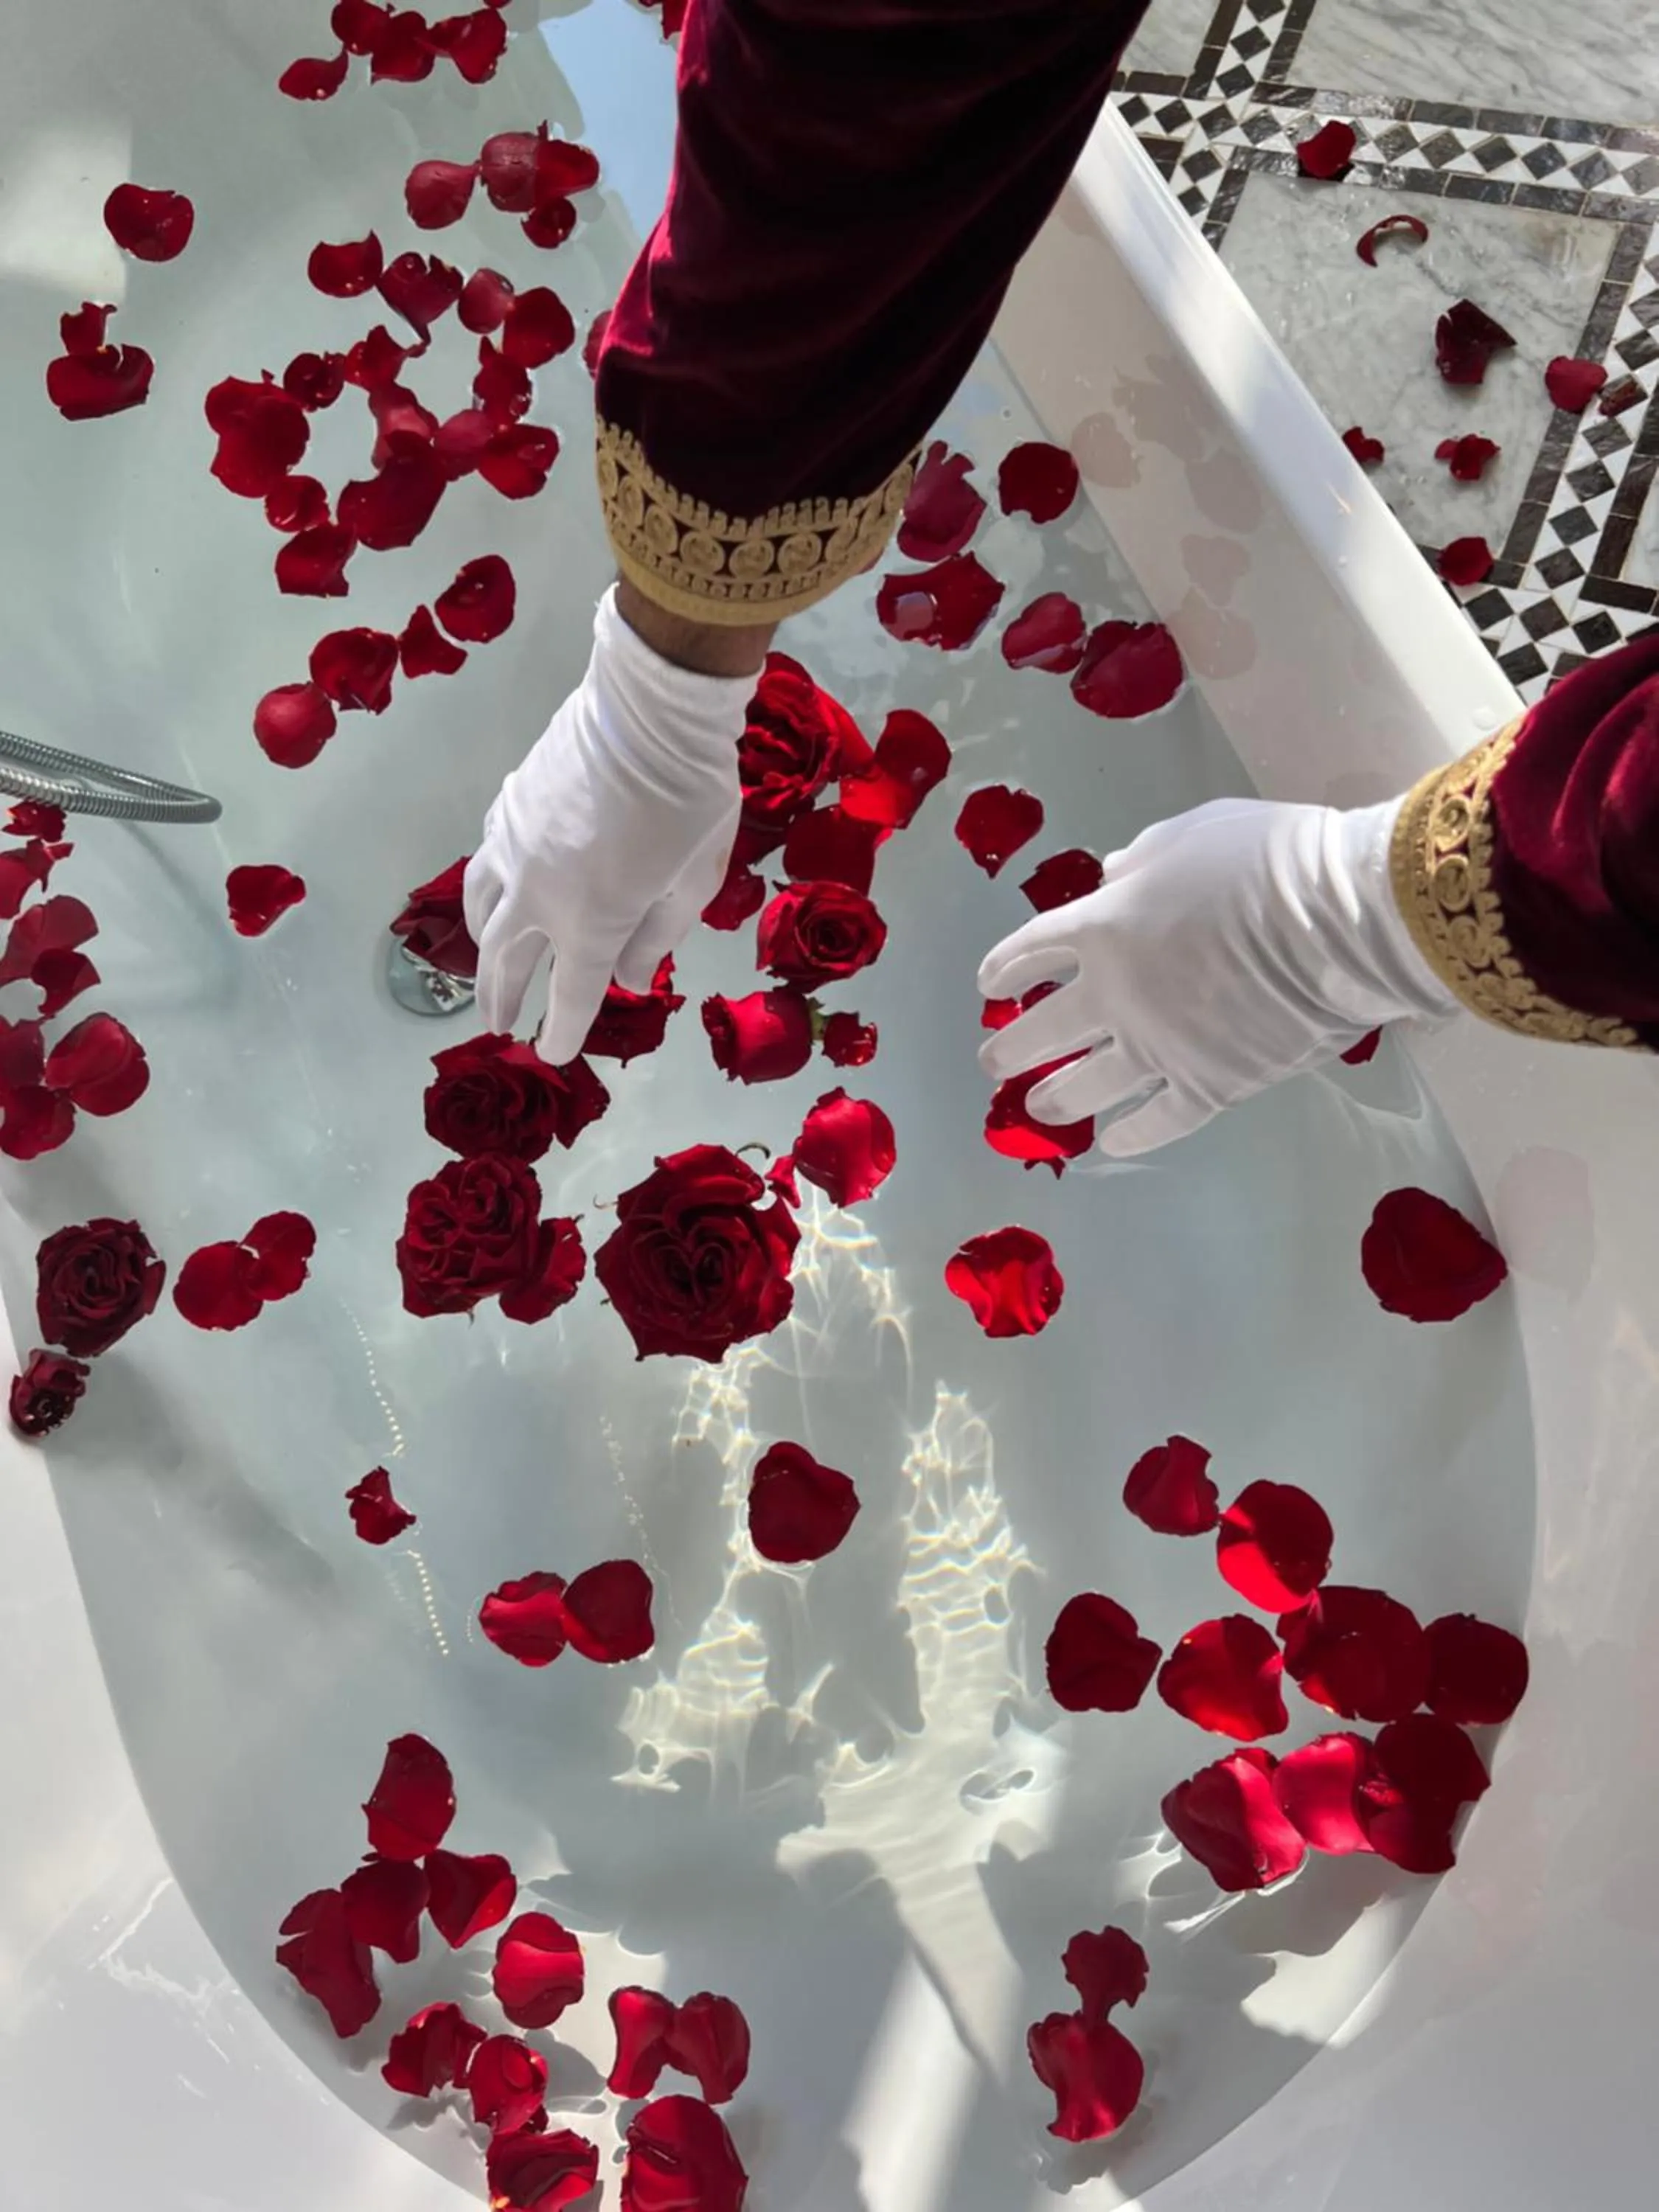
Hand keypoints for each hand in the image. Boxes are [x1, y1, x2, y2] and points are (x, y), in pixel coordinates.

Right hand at [464, 586, 758, 1063]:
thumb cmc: (690, 798)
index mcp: (591, 923)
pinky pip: (484, 862)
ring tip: (486, 965)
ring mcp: (513, 849)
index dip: (561, 1032)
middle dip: (503, 1000)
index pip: (570, 997)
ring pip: (481, 912)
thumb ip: (658, 936)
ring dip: (481, 949)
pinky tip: (491, 891)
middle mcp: (538, 895)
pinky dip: (483, 889)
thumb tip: (628, 977)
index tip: (552, 1053)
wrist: (649, 710)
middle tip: (498, 1026)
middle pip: (509, 962)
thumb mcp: (694, 881)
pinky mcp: (506, 809)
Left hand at [977, 795, 1456, 1156]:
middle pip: (1041, 1031)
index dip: (1004, 972)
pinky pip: (1156, 1124)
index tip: (991, 988)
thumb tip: (1112, 878)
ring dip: (1052, 1099)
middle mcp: (1115, 994)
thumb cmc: (1266, 860)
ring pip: (1083, 1087)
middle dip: (1008, 1048)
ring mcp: (1158, 1047)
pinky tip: (1112, 1140)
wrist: (1338, 920)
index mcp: (1101, 926)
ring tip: (1037, 1106)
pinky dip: (1129, 1135)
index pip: (1029, 954)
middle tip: (994, 1060)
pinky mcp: (1208, 1086)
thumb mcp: (1189, 834)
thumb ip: (1141, 861)